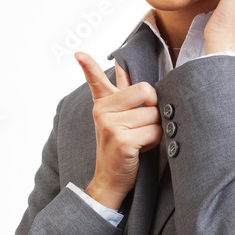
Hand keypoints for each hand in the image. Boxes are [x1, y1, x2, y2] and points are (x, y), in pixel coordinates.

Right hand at [73, 51, 162, 209]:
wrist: (110, 180)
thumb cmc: (119, 147)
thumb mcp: (116, 116)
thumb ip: (121, 89)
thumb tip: (120, 62)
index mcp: (102, 103)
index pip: (96, 79)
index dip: (88, 65)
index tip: (79, 54)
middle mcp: (103, 111)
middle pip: (146, 91)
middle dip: (154, 108)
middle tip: (142, 124)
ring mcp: (111, 126)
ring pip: (154, 114)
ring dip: (155, 129)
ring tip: (140, 140)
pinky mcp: (123, 141)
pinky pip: (155, 131)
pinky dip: (155, 141)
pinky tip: (141, 149)